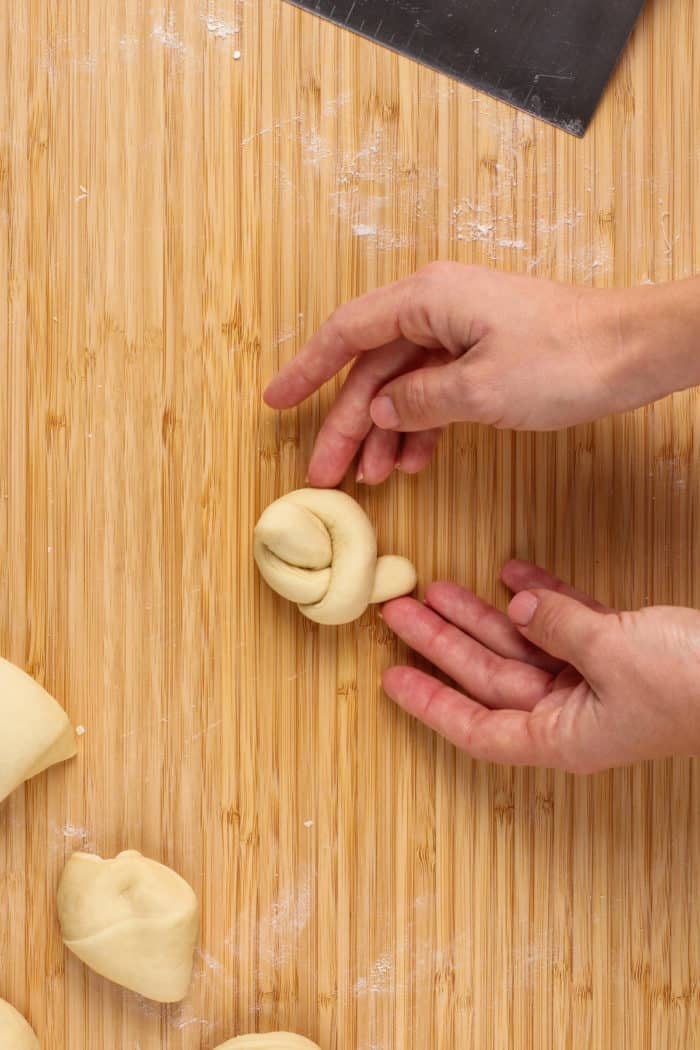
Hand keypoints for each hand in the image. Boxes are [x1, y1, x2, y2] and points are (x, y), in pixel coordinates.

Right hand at [263, 265, 691, 486]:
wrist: (633, 352)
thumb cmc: (565, 358)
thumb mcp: (481, 389)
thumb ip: (419, 402)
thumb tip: (376, 411)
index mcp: (427, 299)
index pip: (346, 333)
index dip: (306, 370)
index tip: (276, 402)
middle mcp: (436, 309)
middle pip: (372, 370)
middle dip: (346, 423)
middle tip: (324, 473)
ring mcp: (459, 333)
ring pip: (402, 386)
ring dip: (384, 432)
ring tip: (371, 479)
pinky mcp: (481, 356)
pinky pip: (434, 392)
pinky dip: (421, 427)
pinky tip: (412, 461)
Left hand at [381, 560, 699, 772]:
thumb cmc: (695, 682)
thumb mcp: (615, 653)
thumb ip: (556, 627)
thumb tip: (517, 605)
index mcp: (563, 735)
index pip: (478, 726)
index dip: (430, 705)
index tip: (389, 681)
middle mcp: (571, 714)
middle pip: (488, 676)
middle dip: (442, 642)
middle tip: (398, 611)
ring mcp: (595, 681)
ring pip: (520, 644)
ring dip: (481, 614)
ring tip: (436, 586)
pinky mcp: (620, 651)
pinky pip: (565, 623)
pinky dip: (541, 596)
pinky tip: (512, 572)